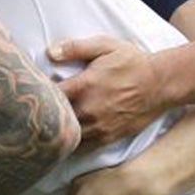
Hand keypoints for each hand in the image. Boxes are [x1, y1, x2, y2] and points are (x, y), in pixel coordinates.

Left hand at [46, 35, 165, 145]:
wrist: (160, 84)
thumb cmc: (132, 63)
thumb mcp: (105, 46)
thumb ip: (76, 48)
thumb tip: (50, 52)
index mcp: (84, 86)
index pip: (49, 96)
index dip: (38, 96)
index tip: (33, 93)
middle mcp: (88, 110)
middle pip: (54, 120)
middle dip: (45, 116)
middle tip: (37, 112)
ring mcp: (98, 127)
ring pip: (67, 136)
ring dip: (58, 131)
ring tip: (51, 125)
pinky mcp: (107, 138)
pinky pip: (81, 147)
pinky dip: (72, 143)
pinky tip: (68, 136)